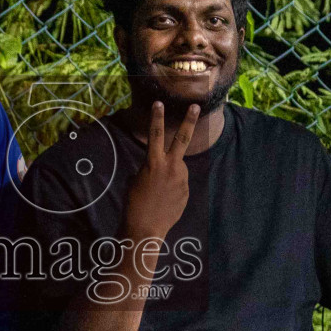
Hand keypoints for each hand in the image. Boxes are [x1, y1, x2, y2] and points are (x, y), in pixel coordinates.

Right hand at [123, 101, 199, 239]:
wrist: (146, 227)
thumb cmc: (134, 203)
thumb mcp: (137, 180)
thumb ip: (151, 168)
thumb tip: (161, 166)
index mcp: (153, 162)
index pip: (155, 134)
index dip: (156, 117)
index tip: (159, 102)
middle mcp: (171, 167)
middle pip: (182, 139)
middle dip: (189, 120)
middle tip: (195, 106)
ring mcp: (182, 179)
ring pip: (178, 168)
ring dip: (170, 174)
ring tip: (159, 192)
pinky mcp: (187, 191)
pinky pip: (180, 183)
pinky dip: (173, 188)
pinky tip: (164, 200)